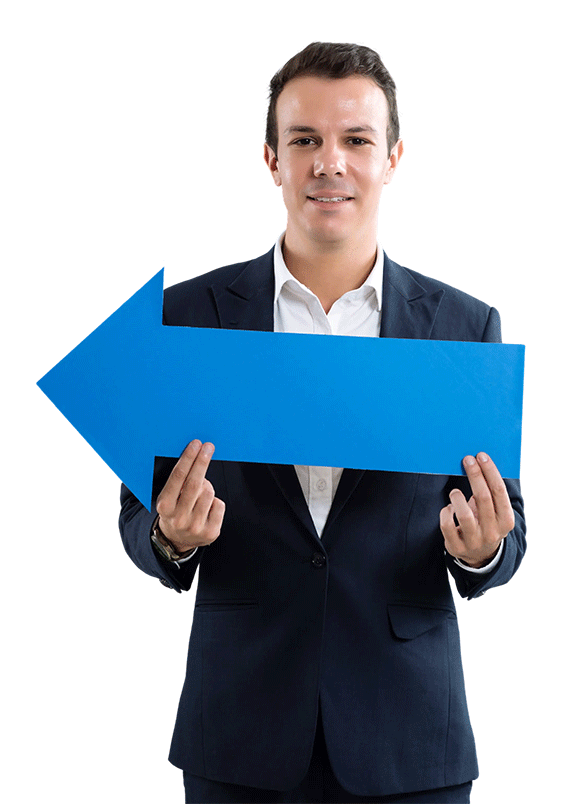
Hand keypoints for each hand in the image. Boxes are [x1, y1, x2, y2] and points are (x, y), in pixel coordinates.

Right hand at [156, 440, 225, 551]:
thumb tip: (195, 455)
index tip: (196, 444)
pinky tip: (207, 508)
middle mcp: (179, 518)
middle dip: (202, 462)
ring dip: (207, 488)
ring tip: (200, 495)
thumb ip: (179, 480)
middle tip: (208, 447)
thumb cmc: (175, 510)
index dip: (188, 458)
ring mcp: (195, 527)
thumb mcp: (169, 497)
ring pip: (209, 493)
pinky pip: (219, 505)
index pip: (178, 477)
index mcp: (164, 506)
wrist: (177, 540)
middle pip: (195, 483)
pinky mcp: (211, 533)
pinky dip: (215, 502)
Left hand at [440, 452, 514, 568]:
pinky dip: (446, 512)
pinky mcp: (457, 547)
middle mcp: (492, 532)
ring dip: (457, 496)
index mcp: (506, 520)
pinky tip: (449, 508)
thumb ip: (492, 492)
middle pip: (483, 498)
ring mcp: (474, 541)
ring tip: (455, 492)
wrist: (481, 556)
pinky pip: (447, 525)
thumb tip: (482, 461)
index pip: (499, 491)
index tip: (481, 456)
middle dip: (474, 475)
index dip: (490, 471)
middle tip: (467, 460)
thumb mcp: (496, 512)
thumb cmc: (487, 523)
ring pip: (463, 514)